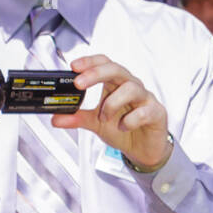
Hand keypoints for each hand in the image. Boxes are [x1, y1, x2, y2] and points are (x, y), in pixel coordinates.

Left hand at [51, 55, 171, 169]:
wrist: (143, 150)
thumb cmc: (123, 129)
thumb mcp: (96, 123)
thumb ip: (77, 118)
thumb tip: (56, 118)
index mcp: (115, 84)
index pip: (104, 63)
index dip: (90, 62)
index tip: (74, 67)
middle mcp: (131, 86)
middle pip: (116, 69)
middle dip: (96, 73)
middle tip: (80, 84)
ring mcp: (145, 98)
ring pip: (131, 88)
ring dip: (112, 102)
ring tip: (104, 118)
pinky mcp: (156, 113)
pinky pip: (144, 111)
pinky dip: (130, 120)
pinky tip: (123, 127)